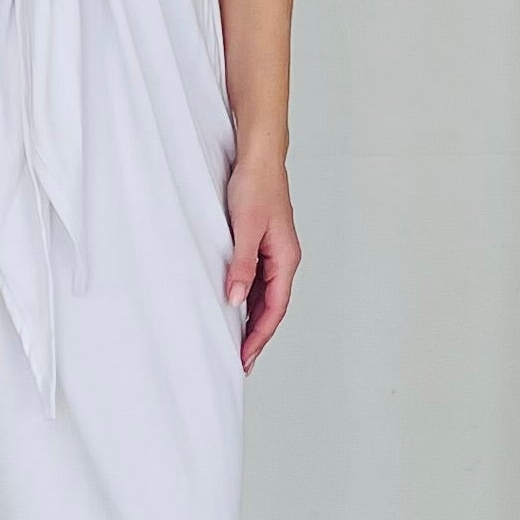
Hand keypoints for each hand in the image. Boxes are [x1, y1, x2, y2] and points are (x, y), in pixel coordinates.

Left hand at [223, 156, 299, 369]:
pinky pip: (257, 281)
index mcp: (285, 258)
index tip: (245, 357)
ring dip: (252, 320)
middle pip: (272, 307)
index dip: (260, 336)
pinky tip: (234, 308)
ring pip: (265, 296)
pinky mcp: (262, 245)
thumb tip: (235, 299)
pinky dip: (247, 299)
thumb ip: (241, 265)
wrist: (258, 157)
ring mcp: (274, 253)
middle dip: (257, 336)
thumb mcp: (245, 228)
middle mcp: (283, 259)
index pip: (274, 308)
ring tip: (237, 343)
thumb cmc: (256, 186)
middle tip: (241, 362)